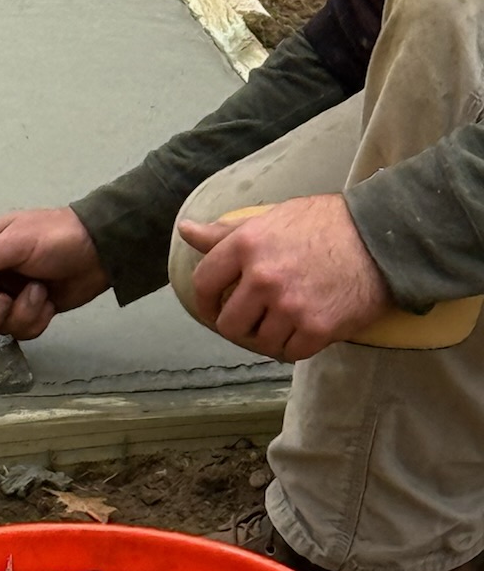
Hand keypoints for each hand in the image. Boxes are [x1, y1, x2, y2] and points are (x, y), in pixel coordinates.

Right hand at [0, 208, 109, 340]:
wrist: (103, 249)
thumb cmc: (58, 236)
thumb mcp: (15, 244)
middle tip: (7, 301)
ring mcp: (12, 295)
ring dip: (21, 314)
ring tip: (40, 293)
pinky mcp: (32, 310)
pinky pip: (22, 330)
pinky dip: (37, 319)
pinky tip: (49, 302)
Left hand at [177, 193, 390, 359]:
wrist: (384, 236)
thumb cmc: (328, 223)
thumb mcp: (272, 218)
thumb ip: (226, 233)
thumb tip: (185, 231)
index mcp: (247, 245)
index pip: (203, 284)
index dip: (205, 301)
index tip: (215, 306)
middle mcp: (263, 277)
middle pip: (228, 324)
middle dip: (240, 325)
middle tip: (257, 318)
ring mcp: (289, 305)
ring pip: (259, 341)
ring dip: (270, 336)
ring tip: (287, 319)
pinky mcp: (316, 328)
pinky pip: (290, 352)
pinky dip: (296, 345)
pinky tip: (306, 328)